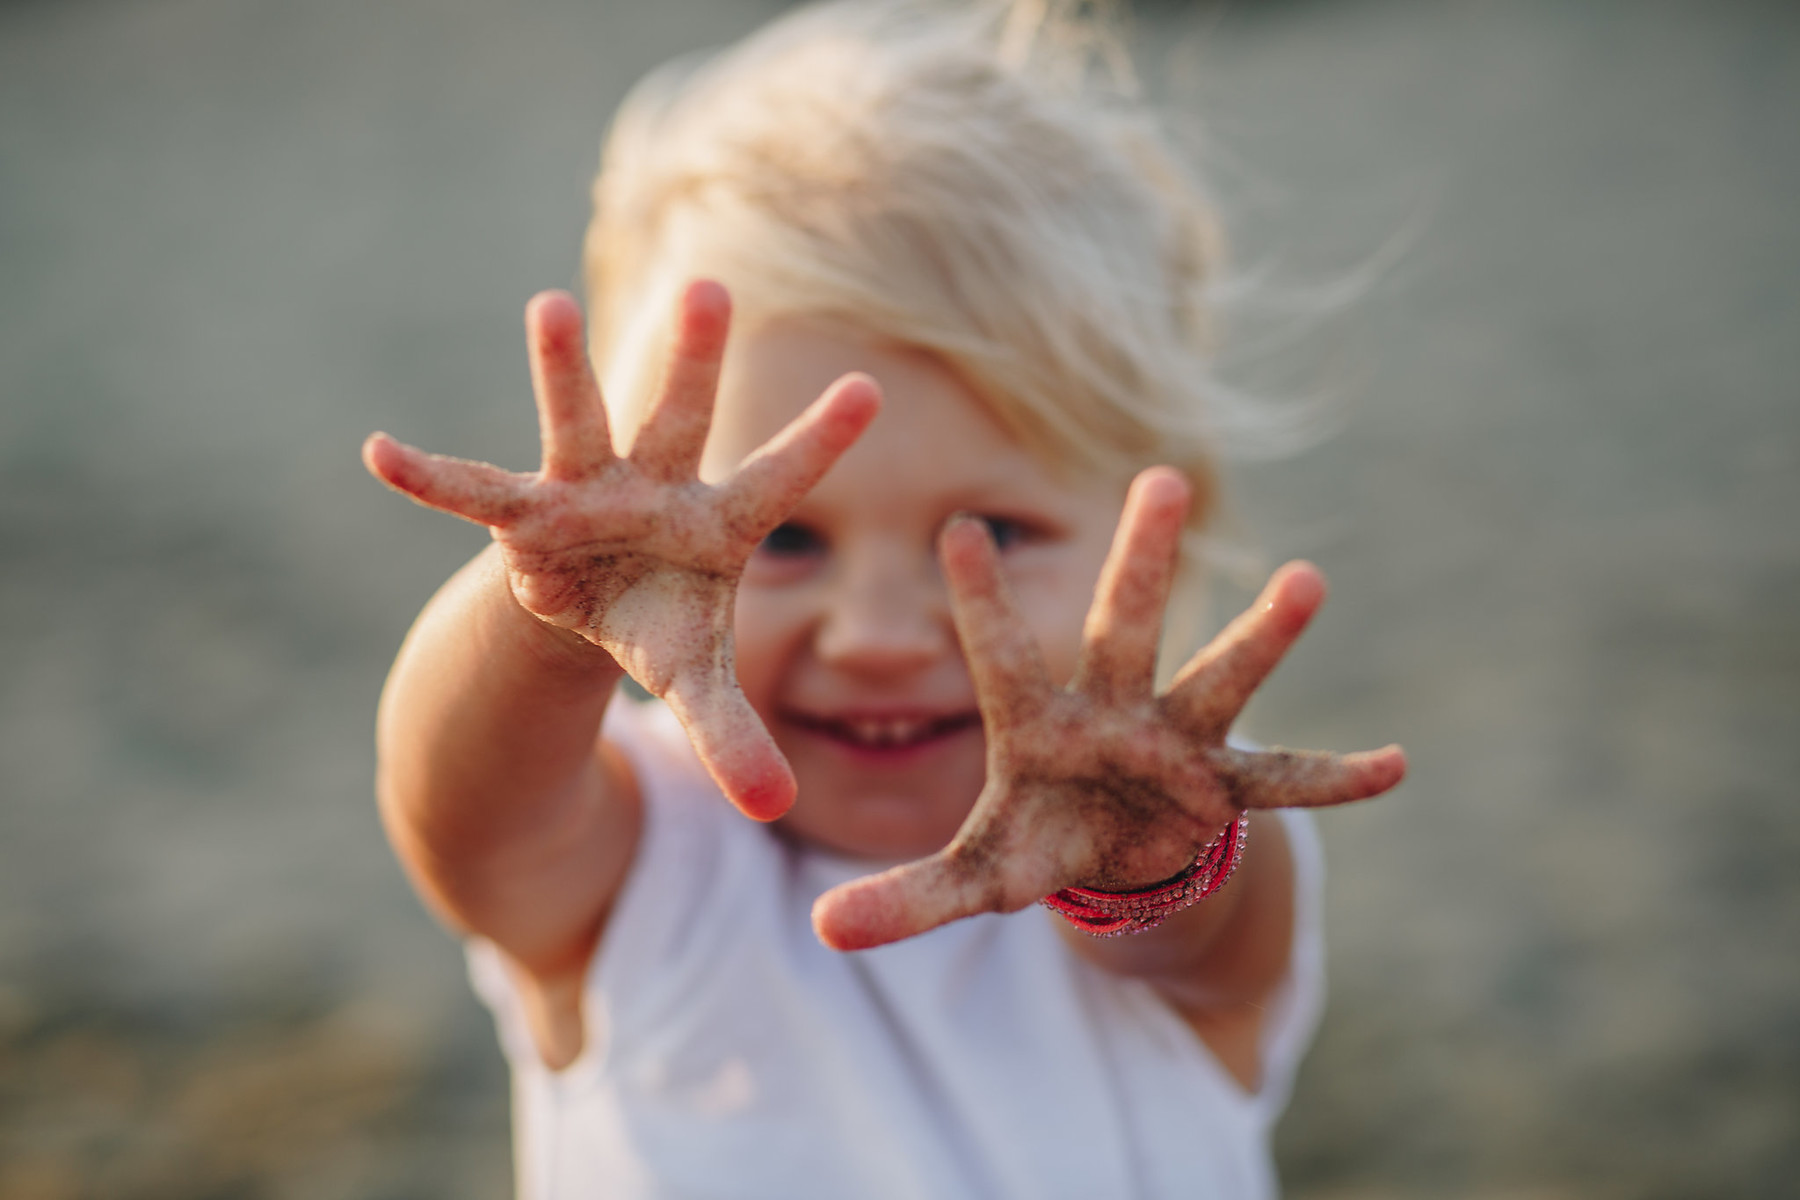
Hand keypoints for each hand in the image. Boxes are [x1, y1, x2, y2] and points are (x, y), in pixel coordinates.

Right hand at [363, 283, 880, 819]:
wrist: (592, 603)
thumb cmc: (661, 623)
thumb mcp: (697, 681)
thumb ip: (735, 736)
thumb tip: (773, 811)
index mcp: (718, 525)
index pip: (782, 478)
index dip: (822, 438)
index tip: (871, 387)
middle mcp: (655, 489)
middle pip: (678, 420)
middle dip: (690, 360)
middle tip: (713, 287)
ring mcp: (585, 491)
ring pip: (578, 423)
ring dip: (565, 370)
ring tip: (551, 306)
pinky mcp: (523, 512)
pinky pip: (472, 491)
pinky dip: (429, 478)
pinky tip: (379, 452)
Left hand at [811, 467, 1405, 948]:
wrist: (1115, 851)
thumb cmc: (1038, 838)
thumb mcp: (976, 874)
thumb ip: (908, 897)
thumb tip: (819, 931)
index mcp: (1036, 721)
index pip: (1001, 651)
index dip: (981, 596)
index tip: (957, 524)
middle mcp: (1111, 709)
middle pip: (1122, 624)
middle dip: (1141, 558)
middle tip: (1159, 476)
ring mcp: (1175, 741)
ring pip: (1217, 676)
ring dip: (1261, 635)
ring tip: (1308, 579)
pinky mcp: (1226, 784)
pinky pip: (1286, 782)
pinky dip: (1336, 779)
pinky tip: (1398, 765)